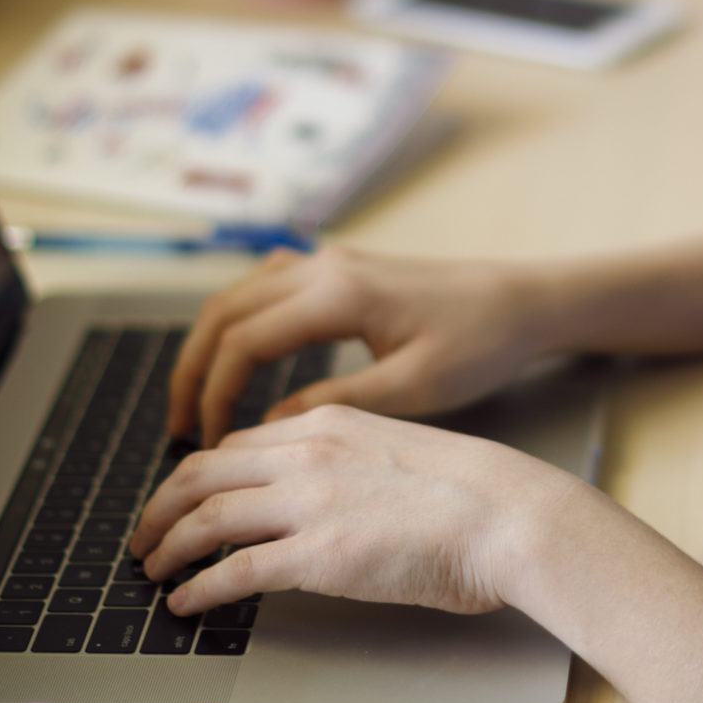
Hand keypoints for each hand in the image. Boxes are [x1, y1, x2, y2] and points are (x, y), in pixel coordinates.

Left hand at [130, 405, 580, 617]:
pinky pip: (233, 571)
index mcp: (328, 425)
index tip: (184, 499)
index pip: (238, 445)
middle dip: (161, 507)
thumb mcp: (400, 452)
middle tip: (144, 536)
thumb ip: (351, 464)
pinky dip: (198, 587)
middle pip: (202, 473)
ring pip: (205, 518)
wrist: (509, 514)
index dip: (198, 475)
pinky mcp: (318, 556)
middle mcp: (307, 456)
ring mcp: (310, 504)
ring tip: (153, 571)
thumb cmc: (476, 495)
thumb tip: (324, 497)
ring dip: (167, 547)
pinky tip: (186, 603)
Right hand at [167, 247, 555, 445]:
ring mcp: (329, 261)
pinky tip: (238, 357)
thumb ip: (335, 406)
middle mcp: (323, 266)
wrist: (523, 300)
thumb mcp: (413, 387)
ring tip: (198, 401)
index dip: (214, 393)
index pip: (243, 341)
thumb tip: (266, 428)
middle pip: (223, 312)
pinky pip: (265, 286)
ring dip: (210, 345)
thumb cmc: (481, 343)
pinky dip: (238, 322)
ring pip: (238, 295)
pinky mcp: (341, 268)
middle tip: (179, 426)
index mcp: (338, 295)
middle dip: (193, 370)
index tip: (205, 441)